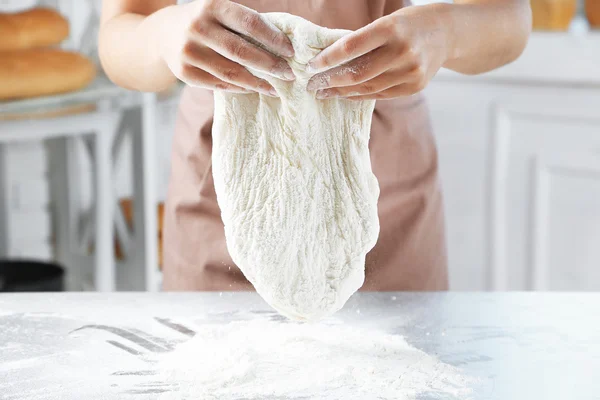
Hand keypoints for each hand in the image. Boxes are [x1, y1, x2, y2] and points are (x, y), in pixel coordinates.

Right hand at [159, 0, 294, 94]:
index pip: (250, 24)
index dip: (274, 39)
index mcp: (212, 6)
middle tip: (288, 74)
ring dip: (258, 83)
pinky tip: (253, 89)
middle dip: (270, 65)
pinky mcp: (184, 73)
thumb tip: (283, 46)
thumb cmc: (205, 22)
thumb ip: (245, 24)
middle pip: (242, 52)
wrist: (163, 33)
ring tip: (274, 88)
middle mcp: (198, 28)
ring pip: (231, 73)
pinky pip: (219, 85)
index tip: (291, 51)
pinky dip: (239, 88)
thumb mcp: (220, 12)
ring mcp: (188, 52)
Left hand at [306, 5, 450, 99]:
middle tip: (312, 85)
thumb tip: (327, 60)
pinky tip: (345, 95)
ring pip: (367, 88)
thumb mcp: (386, 22)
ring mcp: (411, 71)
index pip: (351, 47)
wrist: (447, 33)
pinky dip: (359, 95)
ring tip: (324, 92)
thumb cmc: (408, 25)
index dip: (328, 59)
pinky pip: (380, 95)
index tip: (310, 66)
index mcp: (391, 28)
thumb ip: (362, 40)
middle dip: (330, 81)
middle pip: (357, 73)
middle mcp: (403, 51)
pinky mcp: (415, 86)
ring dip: (341, 92)